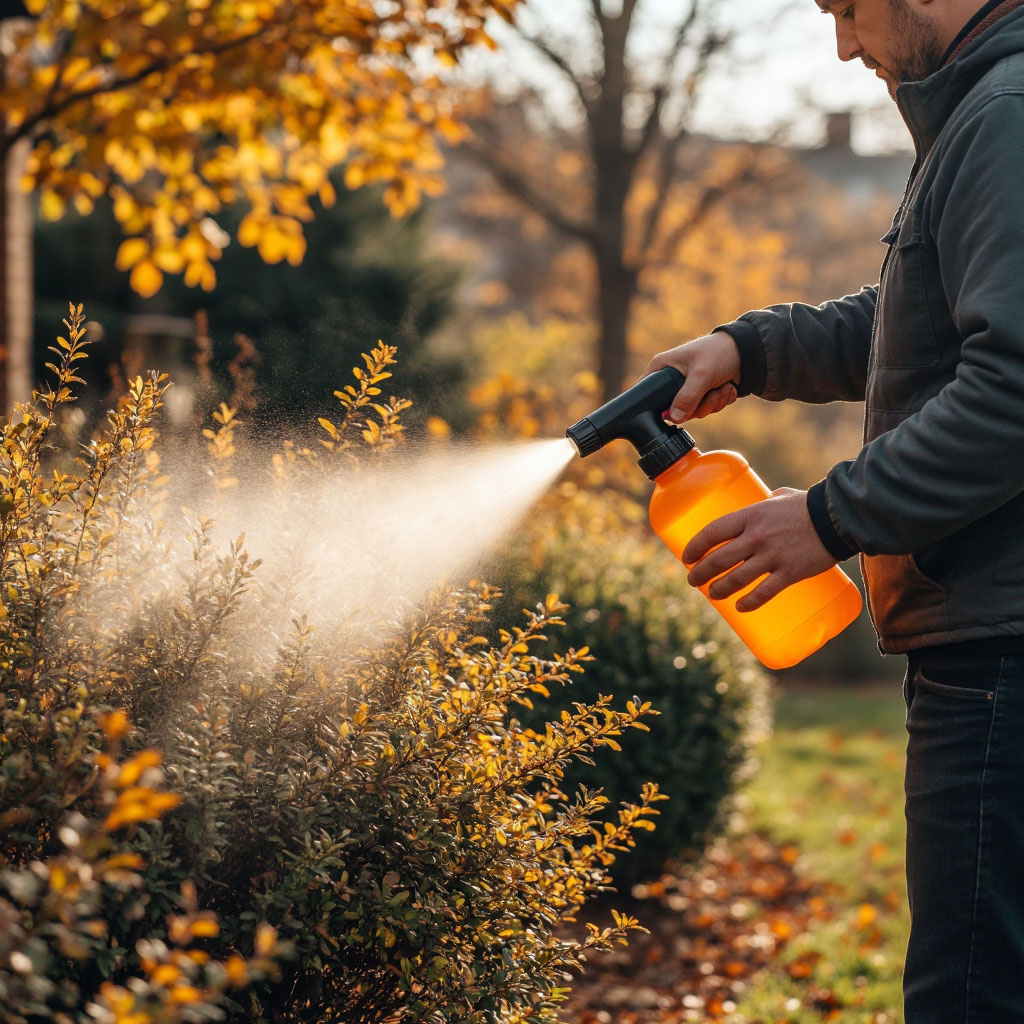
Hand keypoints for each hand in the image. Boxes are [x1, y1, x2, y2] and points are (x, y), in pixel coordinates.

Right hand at [643, 331, 742, 422]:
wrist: (746, 352)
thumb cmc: (719, 352)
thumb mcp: (701, 374)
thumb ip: (687, 397)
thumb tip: (674, 418)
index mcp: (662, 369)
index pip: (647, 393)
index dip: (657, 406)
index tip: (677, 408)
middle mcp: (672, 381)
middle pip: (675, 410)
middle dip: (699, 405)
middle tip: (712, 392)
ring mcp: (687, 389)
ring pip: (694, 412)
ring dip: (714, 403)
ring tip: (723, 387)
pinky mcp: (702, 395)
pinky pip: (707, 410)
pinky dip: (720, 401)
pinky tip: (727, 387)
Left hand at [682, 488, 838, 611]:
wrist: (838, 518)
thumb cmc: (809, 505)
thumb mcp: (781, 497)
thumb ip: (768, 500)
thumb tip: (767, 498)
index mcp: (750, 516)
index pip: (712, 533)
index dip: (694, 547)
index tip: (686, 557)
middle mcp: (756, 537)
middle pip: (718, 560)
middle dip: (700, 573)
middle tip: (693, 580)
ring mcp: (772, 556)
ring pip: (736, 579)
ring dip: (719, 589)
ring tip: (711, 594)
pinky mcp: (790, 573)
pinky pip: (764, 593)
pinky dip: (749, 603)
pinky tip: (739, 607)